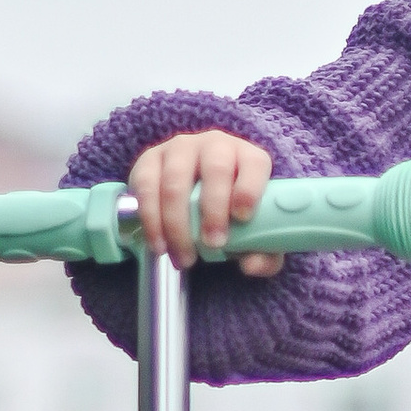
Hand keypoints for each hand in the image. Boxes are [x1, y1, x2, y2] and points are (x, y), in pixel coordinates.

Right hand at [126, 130, 281, 273]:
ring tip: (184, 256)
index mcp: (248, 158)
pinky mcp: (150, 159)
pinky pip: (146, 186)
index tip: (243, 217)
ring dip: (178, 223)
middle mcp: (216, 145)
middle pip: (216, 169)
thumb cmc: (230, 214)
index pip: (254, 163)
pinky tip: (159, 244)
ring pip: (176, 181)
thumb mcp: (254, 234)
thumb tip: (251, 265)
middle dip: (213, 210)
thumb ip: (264, 254)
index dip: (249, 188)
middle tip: (213, 244)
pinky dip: (151, 220)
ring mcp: (180, 148)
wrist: (193, 198)